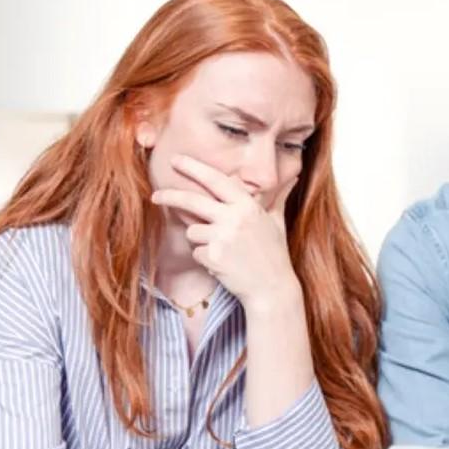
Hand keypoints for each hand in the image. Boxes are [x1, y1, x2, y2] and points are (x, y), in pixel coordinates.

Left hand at [151, 155, 300, 311]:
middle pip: (192, 201)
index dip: (194, 168)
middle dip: (170, 196)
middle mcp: (234, 218)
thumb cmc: (275, 254)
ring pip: (192, 231)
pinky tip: (223, 264)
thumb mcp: (277, 222)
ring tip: (223, 251)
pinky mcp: (213, 256)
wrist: (272, 288)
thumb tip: (293, 178)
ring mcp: (222, 237)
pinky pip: (196, 252)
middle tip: (156, 195)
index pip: (216, 180)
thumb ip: (277, 198)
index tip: (177, 160)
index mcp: (247, 206)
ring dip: (201, 241)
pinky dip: (205, 258)